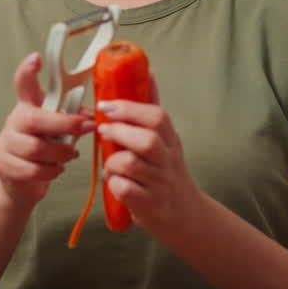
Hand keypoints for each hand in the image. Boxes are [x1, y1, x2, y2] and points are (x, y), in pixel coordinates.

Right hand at [0, 52, 95, 210]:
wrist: (19, 181)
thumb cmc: (43, 149)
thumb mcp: (57, 129)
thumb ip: (72, 118)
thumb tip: (94, 114)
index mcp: (28, 106)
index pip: (23, 84)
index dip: (28, 71)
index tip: (36, 58)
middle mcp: (15, 121)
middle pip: (34, 119)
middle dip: (64, 124)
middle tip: (86, 126)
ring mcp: (7, 143)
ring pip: (36, 148)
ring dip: (61, 152)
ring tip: (71, 154)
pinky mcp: (5, 165)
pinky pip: (32, 170)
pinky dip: (51, 171)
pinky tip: (57, 168)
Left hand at [95, 81, 202, 235]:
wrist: (184, 214)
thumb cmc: (167, 172)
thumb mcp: (166, 139)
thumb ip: (152, 110)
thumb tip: (148, 74)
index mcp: (170, 140)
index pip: (157, 117)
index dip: (129, 109)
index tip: (106, 105)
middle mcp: (168, 161)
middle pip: (147, 140)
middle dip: (120, 132)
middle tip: (103, 130)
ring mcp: (160, 184)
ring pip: (131, 165)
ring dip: (113, 161)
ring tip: (111, 163)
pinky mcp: (149, 205)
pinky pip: (125, 189)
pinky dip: (114, 184)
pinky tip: (115, 183)